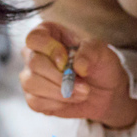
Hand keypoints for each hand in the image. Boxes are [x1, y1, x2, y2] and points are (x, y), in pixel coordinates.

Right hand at [21, 21, 136, 128]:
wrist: (105, 91)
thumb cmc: (100, 64)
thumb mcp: (101, 52)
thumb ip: (90, 52)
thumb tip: (78, 66)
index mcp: (48, 33)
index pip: (34, 38)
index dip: (50, 50)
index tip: (67, 61)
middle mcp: (34, 53)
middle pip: (34, 63)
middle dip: (61, 77)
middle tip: (85, 85)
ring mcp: (31, 75)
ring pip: (31, 83)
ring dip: (61, 92)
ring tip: (83, 93)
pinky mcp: (33, 97)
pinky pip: (35, 102)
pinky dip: (57, 103)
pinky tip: (71, 99)